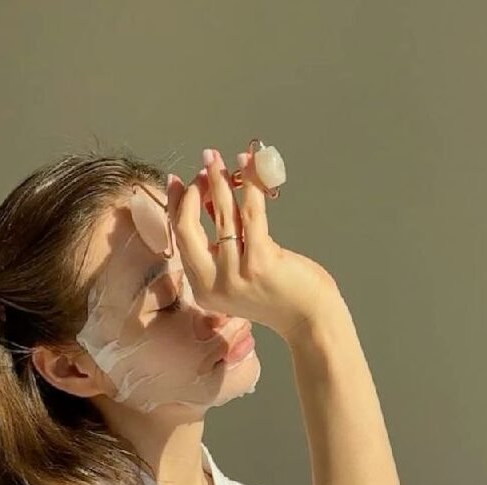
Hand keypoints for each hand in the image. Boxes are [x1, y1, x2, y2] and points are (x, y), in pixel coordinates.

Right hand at [165, 147, 345, 343]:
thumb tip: (209, 199)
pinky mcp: (260, 261)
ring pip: (221, 214)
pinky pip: (251, 213)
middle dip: (194, 189)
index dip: (175, 205)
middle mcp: (213, 284)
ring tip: (225, 159)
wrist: (311, 322)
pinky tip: (251, 164)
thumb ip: (222, 242)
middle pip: (187, 227)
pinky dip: (250, 184)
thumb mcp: (241, 271)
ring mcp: (235, 274)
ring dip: (222, 180)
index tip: (178, 180)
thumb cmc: (280, 295)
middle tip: (205, 166)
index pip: (179, 240)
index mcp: (203, 289)